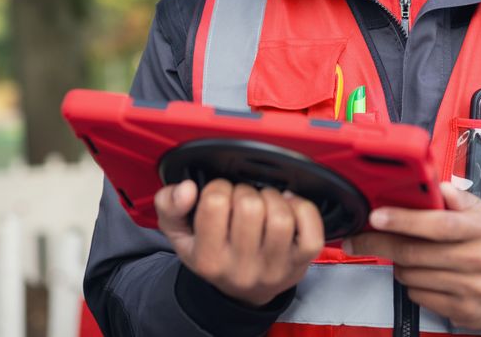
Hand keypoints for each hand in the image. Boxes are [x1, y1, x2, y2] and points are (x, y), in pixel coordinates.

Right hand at [155, 179, 324, 306]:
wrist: (243, 292)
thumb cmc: (213, 254)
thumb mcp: (180, 234)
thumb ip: (169, 206)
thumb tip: (186, 188)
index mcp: (208, 259)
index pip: (215, 202)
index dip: (218, 187)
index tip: (220, 195)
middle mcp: (242, 267)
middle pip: (250, 206)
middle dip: (245, 191)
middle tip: (242, 199)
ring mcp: (274, 267)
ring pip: (280, 216)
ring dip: (273, 197)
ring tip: (264, 201)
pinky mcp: (300, 264)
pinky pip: (311, 231)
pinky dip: (303, 209)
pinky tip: (289, 207)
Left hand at [342, 182, 480, 328]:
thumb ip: (458, 198)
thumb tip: (437, 186)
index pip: (439, 224)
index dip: (404, 220)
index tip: (377, 217)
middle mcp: (478, 259)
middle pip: (415, 253)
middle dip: (380, 244)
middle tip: (361, 238)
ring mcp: (470, 288)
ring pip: (411, 275)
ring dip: (399, 264)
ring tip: (408, 254)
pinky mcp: (461, 310)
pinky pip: (418, 295)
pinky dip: (412, 283)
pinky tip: (423, 274)